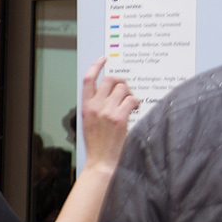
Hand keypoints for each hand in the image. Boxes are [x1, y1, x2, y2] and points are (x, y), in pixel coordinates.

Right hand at [81, 56, 138, 171]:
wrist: (101, 161)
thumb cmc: (97, 145)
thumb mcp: (88, 123)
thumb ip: (95, 107)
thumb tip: (109, 94)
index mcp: (86, 106)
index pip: (88, 79)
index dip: (96, 66)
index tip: (103, 59)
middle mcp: (95, 106)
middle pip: (109, 79)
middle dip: (120, 81)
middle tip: (125, 89)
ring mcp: (107, 111)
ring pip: (122, 88)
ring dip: (130, 93)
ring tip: (131, 103)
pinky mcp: (119, 117)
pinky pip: (131, 100)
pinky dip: (136, 102)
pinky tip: (135, 109)